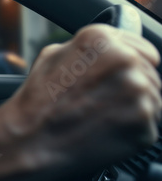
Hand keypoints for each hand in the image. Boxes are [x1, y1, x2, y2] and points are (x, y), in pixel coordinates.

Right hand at [2, 23, 161, 172]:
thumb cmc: (37, 101)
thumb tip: (112, 45)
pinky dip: (132, 129)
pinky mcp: (144, 125)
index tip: (118, 78)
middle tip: (101, 101)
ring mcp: (138, 94)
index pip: (143, 48)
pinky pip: (149, 125)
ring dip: (133, 107)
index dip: (129, 64)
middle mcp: (126, 61)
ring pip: (152, 99)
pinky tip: (106, 130)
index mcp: (103, 40)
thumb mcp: (53, 55)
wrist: (30, 140)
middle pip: (150, 73)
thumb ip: (89, 48)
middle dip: (130, 86)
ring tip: (101, 116)